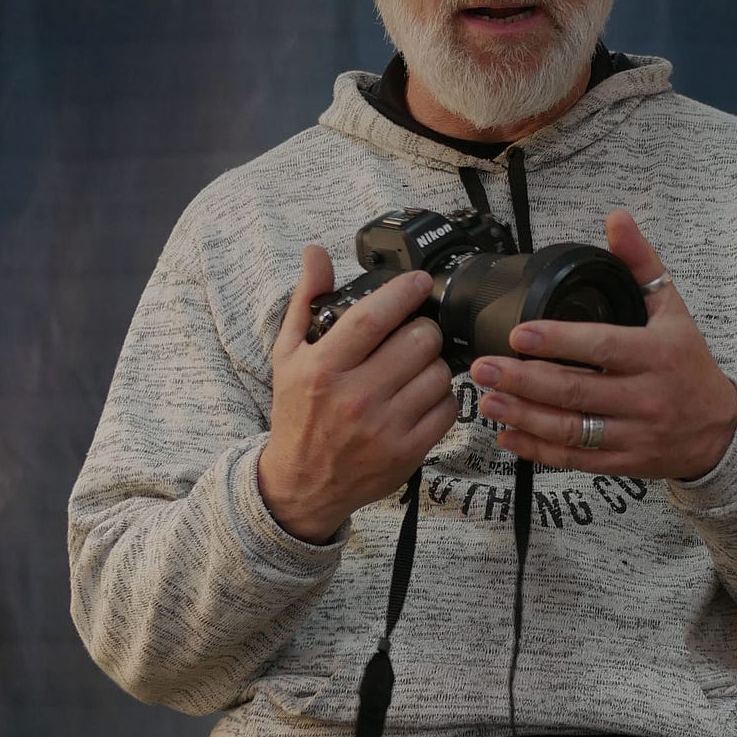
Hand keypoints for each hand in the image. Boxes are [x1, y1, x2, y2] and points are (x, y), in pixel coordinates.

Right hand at [257, 248, 457, 541]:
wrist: (302, 483)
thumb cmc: (297, 413)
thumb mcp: (288, 355)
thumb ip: (305, 301)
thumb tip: (316, 253)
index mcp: (323, 367)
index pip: (374, 316)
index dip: (404, 292)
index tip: (419, 281)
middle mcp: (355, 397)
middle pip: (419, 341)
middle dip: (424, 328)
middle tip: (415, 333)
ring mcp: (384, 427)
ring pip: (440, 373)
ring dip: (434, 364)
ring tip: (417, 367)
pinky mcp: (407, 451)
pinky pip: (448, 408)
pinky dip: (442, 397)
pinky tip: (422, 396)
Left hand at [469, 210, 736, 481]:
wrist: (721, 429)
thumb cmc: (689, 362)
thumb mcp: (673, 309)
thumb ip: (641, 263)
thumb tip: (617, 218)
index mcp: (656, 354)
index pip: (601, 346)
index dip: (557, 341)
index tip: (519, 334)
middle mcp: (646, 396)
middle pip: (575, 390)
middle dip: (523, 379)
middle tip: (483, 367)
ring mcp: (635, 434)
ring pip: (571, 429)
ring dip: (524, 416)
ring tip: (488, 400)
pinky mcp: (625, 462)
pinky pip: (576, 459)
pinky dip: (538, 450)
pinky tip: (509, 435)